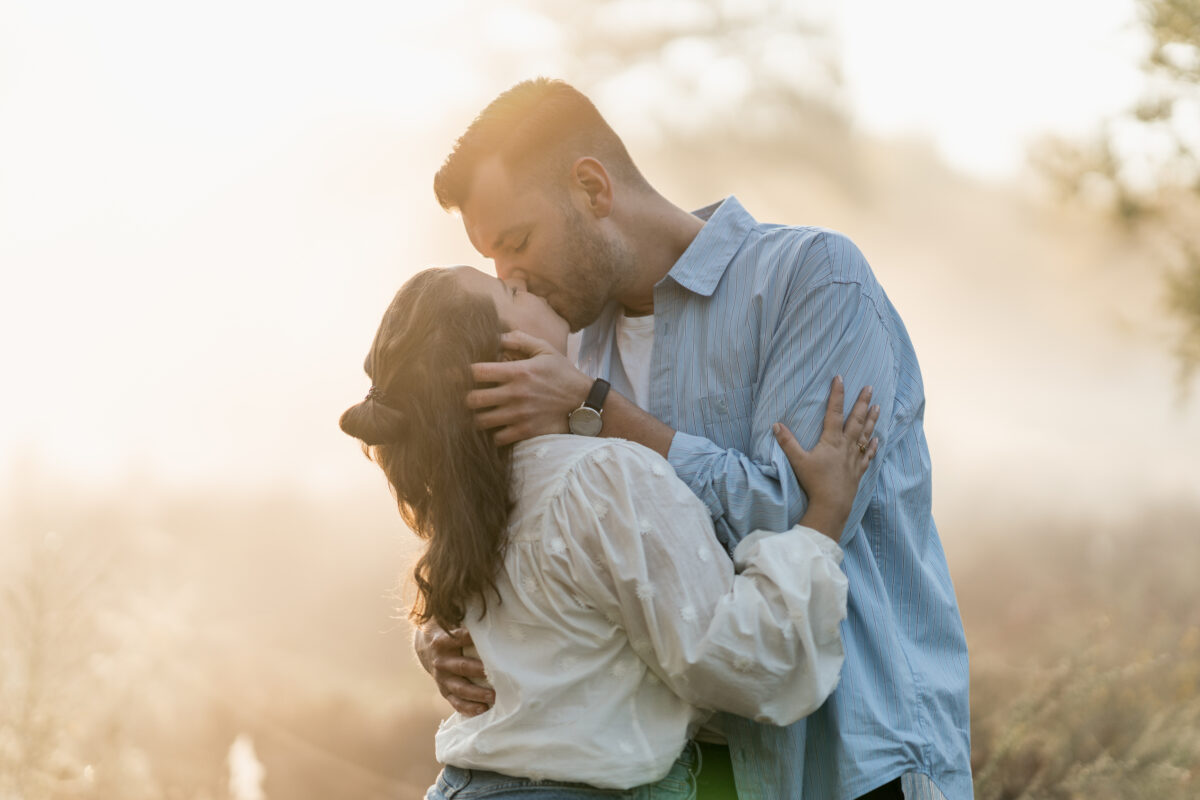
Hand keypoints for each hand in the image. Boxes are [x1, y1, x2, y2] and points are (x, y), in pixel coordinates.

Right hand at [414, 624, 493, 715]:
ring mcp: (442, 678)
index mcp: (442, 641)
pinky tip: (482, 710)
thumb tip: (486, 610)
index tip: (485, 639)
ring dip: (476, 694)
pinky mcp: (444, 689)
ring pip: (459, 688)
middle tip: (496, 675)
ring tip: (493, 697)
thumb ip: (464, 618)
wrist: (424, 646)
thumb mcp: (449, 619)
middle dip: (478, 672)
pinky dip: (468, 708)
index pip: (457, 638)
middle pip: (461, 667)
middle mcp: (441, 661)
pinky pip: (455, 701)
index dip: (469, 638)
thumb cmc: (446, 629)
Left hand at [468, 331, 593, 445]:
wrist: (585, 402)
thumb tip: (497, 337)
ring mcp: (519, 415)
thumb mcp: (545, 350)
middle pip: (472, 400)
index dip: (468, 373)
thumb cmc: (563, 374)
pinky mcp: (525, 431)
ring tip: (483, 412)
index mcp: (518, 372)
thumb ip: (519, 340)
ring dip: (479, 417)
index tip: (472, 375)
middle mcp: (515, 394)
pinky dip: (495, 434)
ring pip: (481, 421)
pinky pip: (498, 438)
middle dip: (468, 398)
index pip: (477, 372)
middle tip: (473, 396)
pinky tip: (499, 427)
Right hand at [773, 376, 879, 541]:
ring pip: (865, 434)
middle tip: (870, 387)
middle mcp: (846, 446)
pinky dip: (872, 446)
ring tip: (877, 406)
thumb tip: (776, 425)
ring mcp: (854, 458)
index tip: (840, 378)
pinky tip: (877, 439)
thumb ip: (787, 442)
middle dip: (862, 402)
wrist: (832, 505)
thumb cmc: (815, 482)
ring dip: (872, 420)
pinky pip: (867, 455)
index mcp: (831, 440)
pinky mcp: (858, 471)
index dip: (837, 394)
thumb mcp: (798, 461)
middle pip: (856, 420)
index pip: (834, 412)